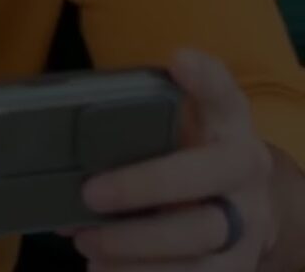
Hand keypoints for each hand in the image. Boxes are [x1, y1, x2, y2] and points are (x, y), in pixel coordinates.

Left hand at [69, 49, 277, 270]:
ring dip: (137, 246)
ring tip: (89, 245)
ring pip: (199, 240)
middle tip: (90, 193)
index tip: (178, 60)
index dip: (204, 78)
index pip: (223, 94)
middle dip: (144, 186)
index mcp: (228, 127)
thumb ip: (135, 130)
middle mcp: (244, 171)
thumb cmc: (190, 158)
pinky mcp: (237, 266)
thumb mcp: (178, 132)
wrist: (250, 208)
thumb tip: (60, 159)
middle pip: (202, 178)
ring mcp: (247, 222)